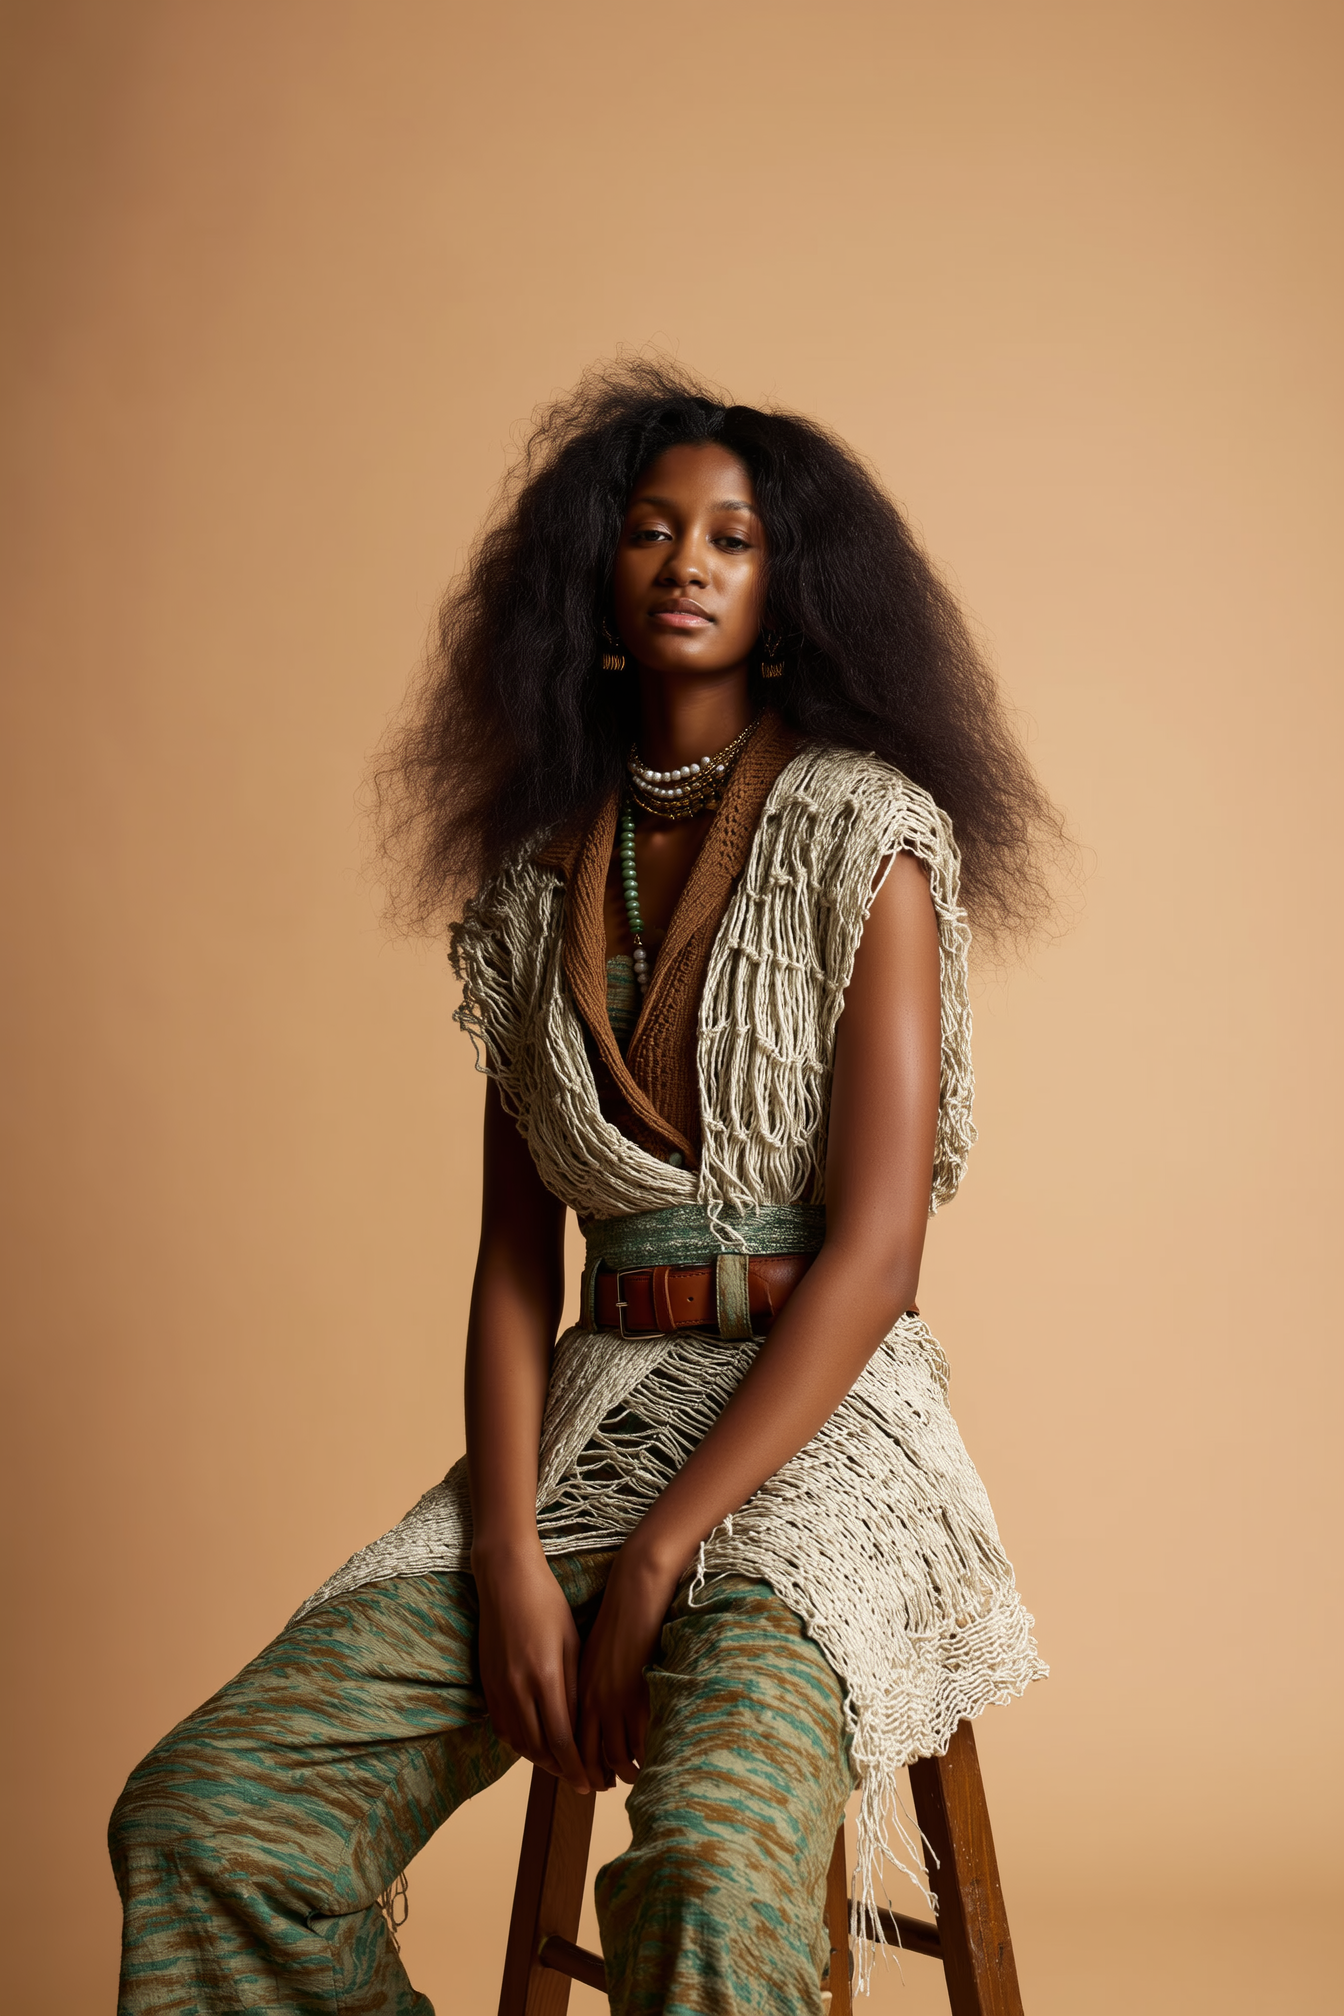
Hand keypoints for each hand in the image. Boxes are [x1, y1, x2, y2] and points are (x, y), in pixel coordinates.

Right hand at [472, 1537, 590, 1792]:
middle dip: (561, 1771)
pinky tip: (535, 1745)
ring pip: (519, 1742)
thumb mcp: (571, 1642)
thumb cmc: (547, 1604)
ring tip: (561, 1768)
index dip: (576, 1767)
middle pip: (539, 1748)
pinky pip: (502, 1727)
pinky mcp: (486, 1683)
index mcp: (546, 1677)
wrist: (506, 1580)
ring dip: (540, 1761)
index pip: (562, 1739)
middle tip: (581, 1782)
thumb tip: (581, 1725)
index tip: (590, 1784)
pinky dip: (519, 1743)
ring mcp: (498, 1687)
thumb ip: (573, 1686)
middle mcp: (519, 1688)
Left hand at [577, 1542, 680, 1785]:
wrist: (633, 1597)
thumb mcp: (582, 1653)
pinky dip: (640, 1757)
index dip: (570, 1763)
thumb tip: (578, 1709)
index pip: (563, 1739)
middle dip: (591, 1776)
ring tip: (630, 1779)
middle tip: (601, 1788)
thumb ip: (578, 1683)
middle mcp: (587, 1700)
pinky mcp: (635, 1697)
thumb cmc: (609, 1620)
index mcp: (569, 1688)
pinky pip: (635, 1741)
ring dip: (620, 1772)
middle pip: (583, 1754)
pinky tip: (647, 1761)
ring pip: (611, 1753)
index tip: (579, 1777)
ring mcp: (612, 1701)